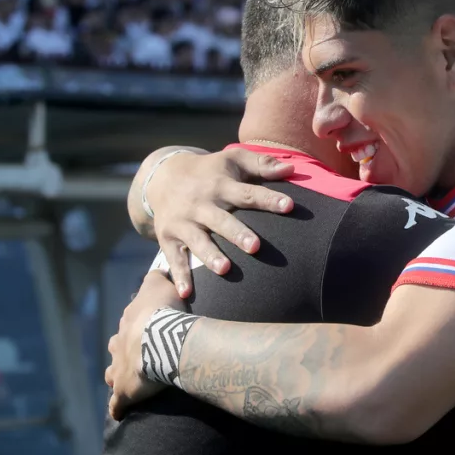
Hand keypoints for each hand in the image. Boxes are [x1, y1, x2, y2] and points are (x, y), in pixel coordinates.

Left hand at [105, 271, 185, 419]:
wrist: (160, 339)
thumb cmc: (163, 311)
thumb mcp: (159, 284)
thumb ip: (156, 277)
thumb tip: (158, 271)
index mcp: (128, 322)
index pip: (129, 323)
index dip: (137, 326)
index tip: (147, 328)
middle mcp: (119, 345)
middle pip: (117, 347)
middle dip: (123, 351)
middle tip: (135, 356)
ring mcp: (119, 370)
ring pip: (112, 374)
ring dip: (117, 377)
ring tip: (125, 382)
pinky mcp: (124, 392)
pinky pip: (118, 403)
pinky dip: (118, 408)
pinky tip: (120, 414)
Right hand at [148, 147, 295, 297]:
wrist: (163, 177)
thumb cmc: (210, 172)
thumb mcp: (233, 160)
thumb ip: (262, 165)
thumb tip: (291, 169)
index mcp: (220, 185)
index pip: (248, 193)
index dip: (268, 199)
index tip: (290, 205)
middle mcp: (201, 204)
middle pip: (221, 220)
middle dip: (237, 233)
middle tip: (256, 247)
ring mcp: (183, 222)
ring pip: (197, 241)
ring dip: (210, 255)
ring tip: (225, 269)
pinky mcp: (168, 238)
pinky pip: (174, 259)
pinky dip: (179, 277)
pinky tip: (186, 294)